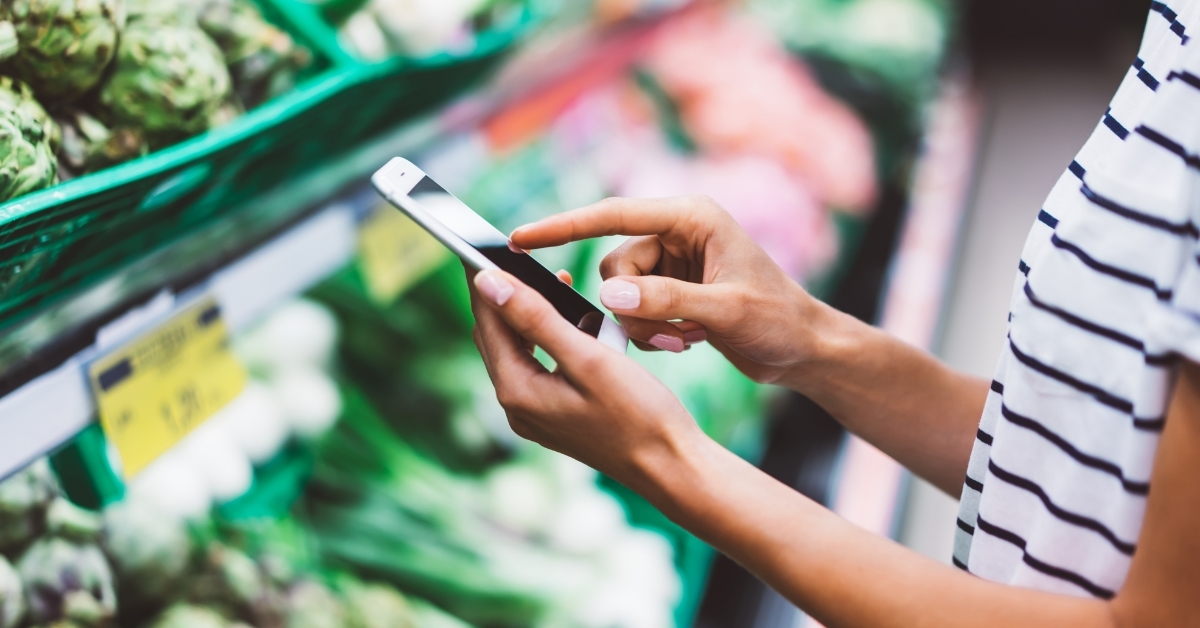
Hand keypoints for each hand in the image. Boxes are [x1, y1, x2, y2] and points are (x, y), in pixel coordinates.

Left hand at [467, 267, 705, 484]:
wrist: (671, 466)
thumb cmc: (639, 414)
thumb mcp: (588, 358)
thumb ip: (536, 318)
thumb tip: (488, 283)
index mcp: (518, 391)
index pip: (488, 320)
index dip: (483, 278)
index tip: (480, 242)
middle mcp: (517, 407)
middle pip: (496, 335)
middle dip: (504, 294)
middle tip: (515, 255)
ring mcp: (535, 415)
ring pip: (517, 350)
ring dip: (529, 315)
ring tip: (553, 282)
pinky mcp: (554, 417)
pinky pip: (538, 366)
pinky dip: (548, 339)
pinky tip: (573, 322)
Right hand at [509, 195, 832, 384]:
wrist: (804, 349)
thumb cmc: (778, 320)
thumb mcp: (725, 311)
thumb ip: (666, 300)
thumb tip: (607, 295)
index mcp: (691, 217)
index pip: (612, 214)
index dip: (563, 226)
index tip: (519, 238)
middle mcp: (677, 233)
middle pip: (613, 265)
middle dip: (630, 306)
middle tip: (670, 334)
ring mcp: (674, 262)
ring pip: (620, 293)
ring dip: (644, 324)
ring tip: (686, 340)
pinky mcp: (672, 289)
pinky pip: (634, 309)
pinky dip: (652, 332)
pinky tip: (689, 341)